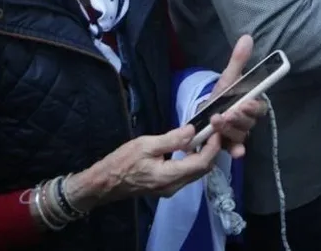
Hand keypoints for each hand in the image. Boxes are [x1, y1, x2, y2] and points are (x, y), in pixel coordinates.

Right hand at [68, 126, 220, 208]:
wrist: (104, 183)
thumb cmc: (122, 162)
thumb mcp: (145, 145)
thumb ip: (171, 139)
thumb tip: (193, 131)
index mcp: (169, 176)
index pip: (202, 163)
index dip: (212, 147)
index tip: (216, 130)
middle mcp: (174, 187)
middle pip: (202, 170)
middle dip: (210, 150)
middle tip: (210, 130)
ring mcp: (170, 189)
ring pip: (195, 173)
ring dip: (202, 155)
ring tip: (200, 136)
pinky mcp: (166, 187)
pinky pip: (186, 174)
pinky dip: (191, 160)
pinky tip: (187, 147)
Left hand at [206, 34, 266, 158]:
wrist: (203, 115)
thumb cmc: (221, 97)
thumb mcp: (228, 79)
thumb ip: (238, 61)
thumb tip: (246, 37)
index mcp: (250, 104)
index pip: (259, 108)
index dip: (254, 107)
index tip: (245, 103)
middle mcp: (247, 121)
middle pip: (249, 123)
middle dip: (238, 118)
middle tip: (228, 113)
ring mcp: (238, 134)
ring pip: (239, 135)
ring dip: (229, 130)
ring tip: (216, 121)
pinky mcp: (228, 145)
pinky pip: (234, 149)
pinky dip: (236, 151)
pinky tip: (235, 153)